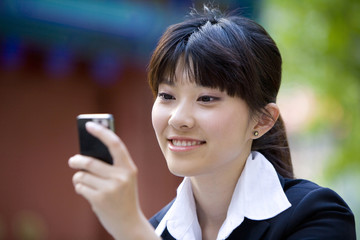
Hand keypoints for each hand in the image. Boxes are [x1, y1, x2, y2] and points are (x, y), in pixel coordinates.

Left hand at [68, 122, 158, 239]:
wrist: (129, 222)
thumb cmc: (123, 196)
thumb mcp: (124, 178)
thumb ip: (111, 165)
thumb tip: (86, 151)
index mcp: (129, 168)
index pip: (115, 144)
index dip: (102, 132)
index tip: (89, 125)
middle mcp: (121, 177)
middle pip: (90, 161)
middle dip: (77, 161)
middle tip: (72, 161)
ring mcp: (110, 189)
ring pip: (82, 175)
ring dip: (78, 177)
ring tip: (82, 181)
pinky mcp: (99, 199)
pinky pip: (80, 187)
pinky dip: (79, 188)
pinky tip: (87, 192)